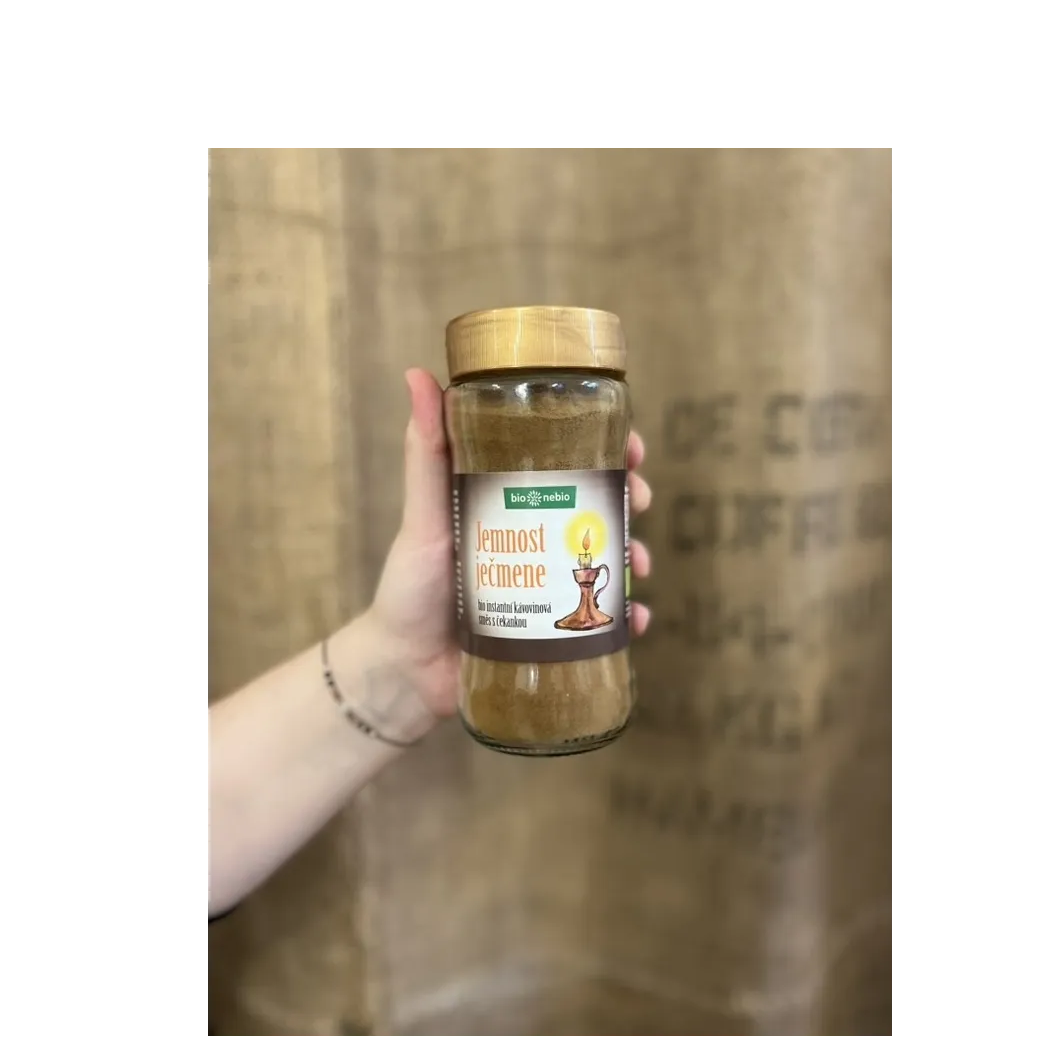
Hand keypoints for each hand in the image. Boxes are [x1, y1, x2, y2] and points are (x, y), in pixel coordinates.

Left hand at [372, 369, 652, 721]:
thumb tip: (417, 374)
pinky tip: (635, 621)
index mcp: (507, 503)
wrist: (404, 673)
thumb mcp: (422, 516)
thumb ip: (425, 452)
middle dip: (627, 498)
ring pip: (607, 561)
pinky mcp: (554, 630)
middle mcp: (534, 539)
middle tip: (638, 499)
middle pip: (595, 506)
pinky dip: (626, 619)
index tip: (628, 444)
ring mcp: (547, 585)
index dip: (603, 448)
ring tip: (637, 565)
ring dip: (633, 556)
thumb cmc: (407, 590)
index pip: (564, 463)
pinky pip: (602, 621)